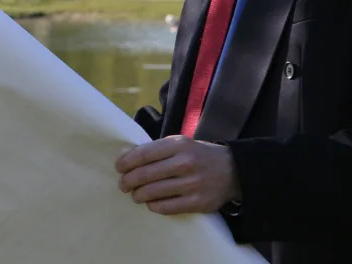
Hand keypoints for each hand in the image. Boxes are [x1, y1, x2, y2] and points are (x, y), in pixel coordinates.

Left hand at [114, 136, 240, 215]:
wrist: (232, 170)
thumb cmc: (198, 155)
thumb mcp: (180, 143)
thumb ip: (157, 149)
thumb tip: (127, 157)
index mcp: (178, 145)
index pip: (144, 154)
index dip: (126, 162)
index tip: (118, 167)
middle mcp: (184, 163)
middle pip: (145, 175)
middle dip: (128, 181)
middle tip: (123, 185)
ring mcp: (192, 184)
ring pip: (153, 193)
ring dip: (138, 195)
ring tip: (135, 195)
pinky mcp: (197, 202)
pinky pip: (166, 207)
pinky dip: (153, 206)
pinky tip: (151, 203)